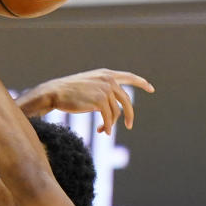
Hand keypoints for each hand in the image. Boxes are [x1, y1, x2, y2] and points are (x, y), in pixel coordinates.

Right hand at [18, 69, 154, 134]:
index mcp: (106, 74)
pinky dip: (106, 126)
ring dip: (110, 123)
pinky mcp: (100, 101)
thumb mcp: (88, 86)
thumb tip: (113, 108)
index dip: (141, 83)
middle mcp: (108, 80)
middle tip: (129, 126)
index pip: (129, 77)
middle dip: (129, 114)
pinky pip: (108, 118)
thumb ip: (102, 90)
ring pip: (116, 112)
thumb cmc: (67, 92)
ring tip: (103, 130)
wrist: (54, 93)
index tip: (151, 88)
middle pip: (126, 100)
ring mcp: (105, 90)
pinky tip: (102, 131)